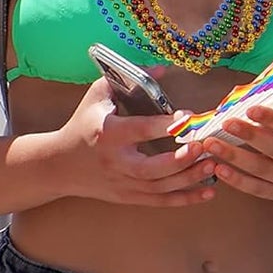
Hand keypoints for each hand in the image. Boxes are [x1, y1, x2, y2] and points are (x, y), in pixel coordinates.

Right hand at [54, 77, 215, 207]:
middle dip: (180, 160)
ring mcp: (122, 183)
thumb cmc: (82, 124)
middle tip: (204, 147)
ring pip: (161, 187)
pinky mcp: (128, 197)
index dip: (165, 124)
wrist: (60, 164)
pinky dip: (186, 199)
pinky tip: (208, 192)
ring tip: (212, 165)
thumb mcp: (96, 97)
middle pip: (151, 168)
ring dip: (190, 179)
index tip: (189, 117)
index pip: (140, 129)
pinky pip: (161, 202)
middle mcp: (115, 161)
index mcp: (107, 133)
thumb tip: (161, 69)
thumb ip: (125, 80)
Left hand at [200, 107, 272, 199]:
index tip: (250, 109)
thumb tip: (235, 105)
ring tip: (212, 145)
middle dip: (250, 136)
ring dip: (234, 156)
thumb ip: (270, 114)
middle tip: (226, 124)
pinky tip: (219, 169)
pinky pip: (258, 188)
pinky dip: (237, 180)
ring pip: (264, 169)